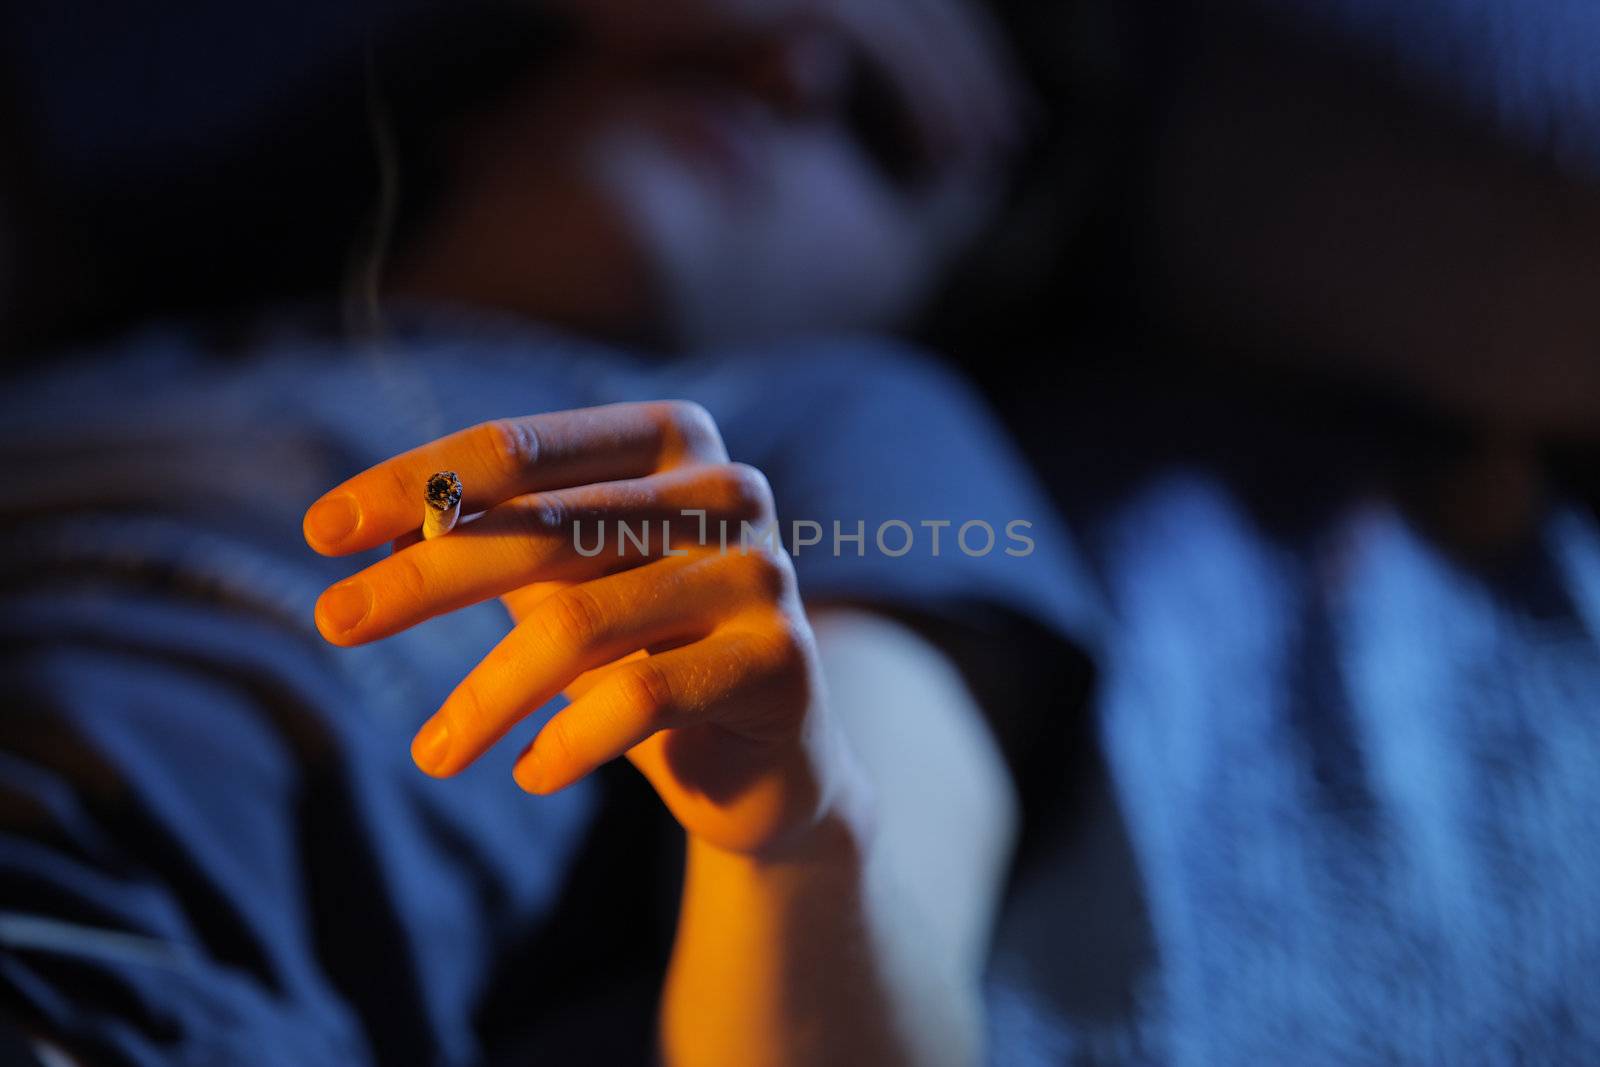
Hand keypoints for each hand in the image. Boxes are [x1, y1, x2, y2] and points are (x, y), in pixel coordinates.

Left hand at [304, 401, 863, 856]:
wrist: (768, 760)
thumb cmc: (646, 649)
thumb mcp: (560, 583)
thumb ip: (488, 540)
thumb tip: (364, 525)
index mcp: (671, 439)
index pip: (519, 446)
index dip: (414, 482)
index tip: (321, 533)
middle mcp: (726, 488)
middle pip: (539, 527)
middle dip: (423, 580)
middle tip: (334, 622)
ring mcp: (761, 571)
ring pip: (579, 626)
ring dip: (485, 697)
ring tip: (432, 754)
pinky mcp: (781, 660)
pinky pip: (641, 699)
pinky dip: (566, 743)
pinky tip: (529, 773)